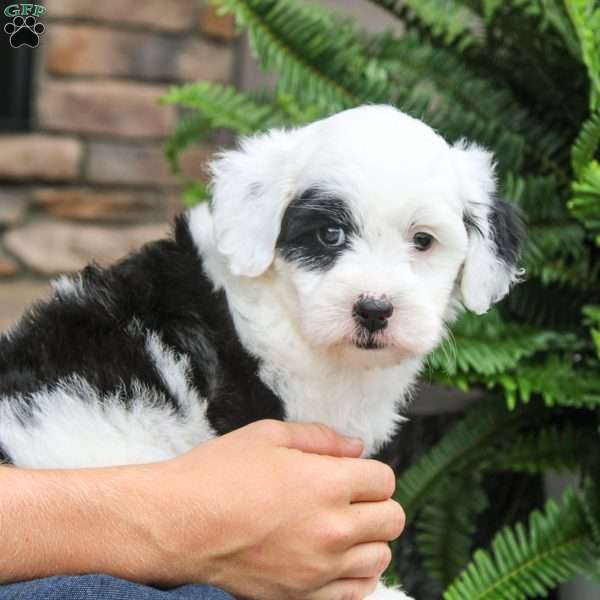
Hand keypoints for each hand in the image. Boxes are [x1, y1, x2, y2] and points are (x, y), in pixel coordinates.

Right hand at [142, 420, 405, 599]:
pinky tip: (332, 558)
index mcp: (329, 484)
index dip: (368, 471)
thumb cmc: (219, 473)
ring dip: (368, 539)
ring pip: (380, 558)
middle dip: (376, 503)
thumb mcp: (269, 435)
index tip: (349, 472)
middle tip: (348, 497)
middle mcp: (333, 530)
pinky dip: (355, 574)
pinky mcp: (302, 597)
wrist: (178, 523)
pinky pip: (356, 593)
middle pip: (392, 520)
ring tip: (339, 528)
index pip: (385, 480)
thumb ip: (320, 438)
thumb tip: (356, 446)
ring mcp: (319, 569)